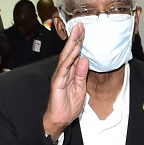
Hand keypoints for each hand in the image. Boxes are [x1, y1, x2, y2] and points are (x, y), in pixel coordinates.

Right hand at [44, 23, 87, 138]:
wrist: (60, 119)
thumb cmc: (68, 105)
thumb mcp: (80, 88)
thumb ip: (82, 74)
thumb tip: (85, 59)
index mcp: (70, 72)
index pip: (75, 54)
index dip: (79, 42)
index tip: (84, 30)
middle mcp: (63, 72)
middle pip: (70, 51)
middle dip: (75, 38)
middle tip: (80, 25)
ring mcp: (60, 76)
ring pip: (66, 57)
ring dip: (72, 44)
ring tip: (78, 33)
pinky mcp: (57, 82)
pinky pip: (64, 68)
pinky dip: (70, 58)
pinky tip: (74, 50)